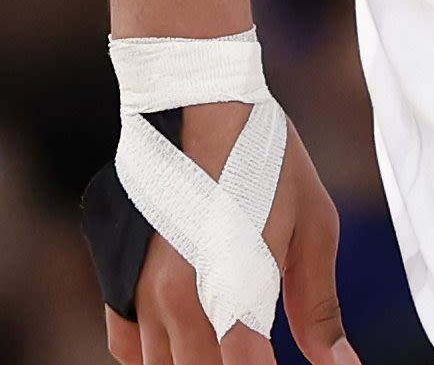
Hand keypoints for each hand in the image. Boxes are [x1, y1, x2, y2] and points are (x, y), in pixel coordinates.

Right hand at [103, 104, 356, 364]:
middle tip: (259, 355)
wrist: (195, 95)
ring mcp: (137, 289)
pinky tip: (188, 340)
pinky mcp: (115, 274)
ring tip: (228, 348)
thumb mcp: (312, 225)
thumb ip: (318, 306)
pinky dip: (156, 356)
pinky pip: (128, 345)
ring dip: (197, 363)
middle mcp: (176, 298)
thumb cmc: (262, 155)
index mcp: (231, 287)